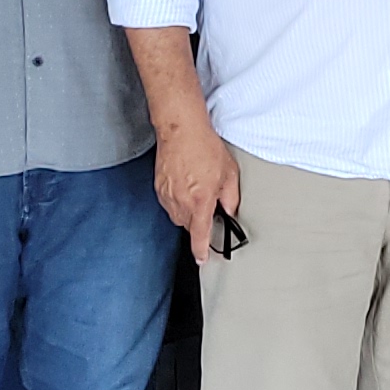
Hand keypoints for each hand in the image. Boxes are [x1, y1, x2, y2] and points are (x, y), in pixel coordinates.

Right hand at [152, 117, 241, 260]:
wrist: (181, 130)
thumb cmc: (204, 147)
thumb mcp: (228, 174)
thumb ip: (230, 198)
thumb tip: (230, 211)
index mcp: (200, 202)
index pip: (199, 235)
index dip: (201, 251)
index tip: (202, 259)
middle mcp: (180, 202)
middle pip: (188, 225)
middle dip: (198, 220)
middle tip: (206, 201)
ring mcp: (167, 195)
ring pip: (177, 215)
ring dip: (187, 209)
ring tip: (196, 186)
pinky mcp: (158, 187)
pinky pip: (168, 202)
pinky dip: (177, 198)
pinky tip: (185, 182)